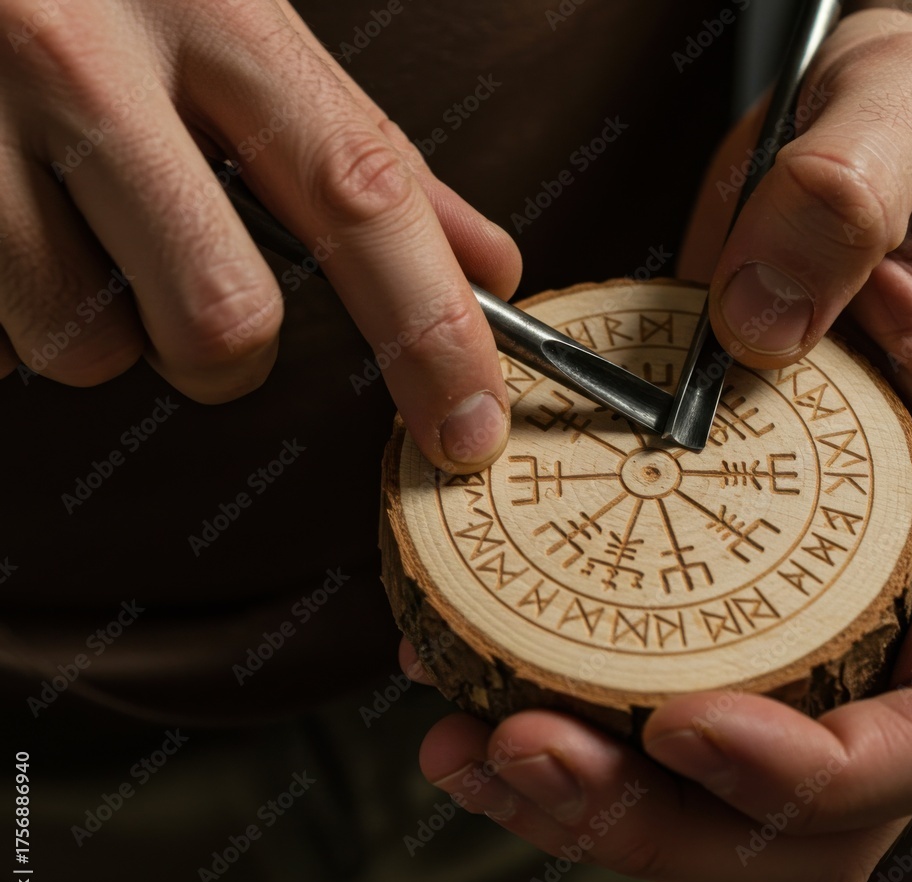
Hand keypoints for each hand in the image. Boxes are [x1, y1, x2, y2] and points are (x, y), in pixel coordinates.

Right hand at [0, 0, 518, 470]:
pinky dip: (13, 317)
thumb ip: (360, 152)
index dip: (432, 331)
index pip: (364, 197)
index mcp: (215, 13)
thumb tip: (483, 262)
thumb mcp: (237, 31)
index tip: (469, 428)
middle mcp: (91, 56)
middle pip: (222, 318)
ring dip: (104, 326)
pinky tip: (6, 229)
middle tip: (186, 285)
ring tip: (70, 228)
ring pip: (90, 348)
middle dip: (223, 352)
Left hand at [413, 8, 911, 881]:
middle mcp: (890, 593)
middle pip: (805, 806)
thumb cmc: (908, 139)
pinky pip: (637, 686)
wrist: (847, 153)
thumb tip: (756, 325)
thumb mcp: (901, 124)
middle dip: (662, 814)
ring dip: (588, 795)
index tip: (687, 733)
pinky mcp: (706, 574)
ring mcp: (794, 601)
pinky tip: (459, 667)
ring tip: (464, 747)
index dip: (824, 770)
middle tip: (518, 755)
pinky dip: (550, 704)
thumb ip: (849, 205)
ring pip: (712, 782)